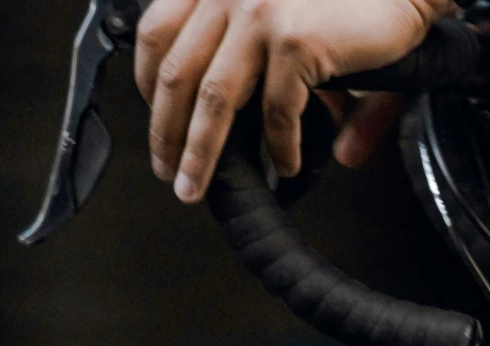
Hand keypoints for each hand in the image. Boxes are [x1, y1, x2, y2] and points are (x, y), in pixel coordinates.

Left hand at [135, 0, 452, 202]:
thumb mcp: (307, 29)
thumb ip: (302, 81)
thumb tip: (342, 154)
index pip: (155, 31)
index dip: (147, 82)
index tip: (156, 115)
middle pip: (175, 71)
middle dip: (165, 131)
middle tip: (167, 169)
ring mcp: (258, 12)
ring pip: (213, 97)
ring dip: (200, 152)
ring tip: (198, 185)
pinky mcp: (294, 39)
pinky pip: (276, 110)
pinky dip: (280, 146)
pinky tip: (287, 164)